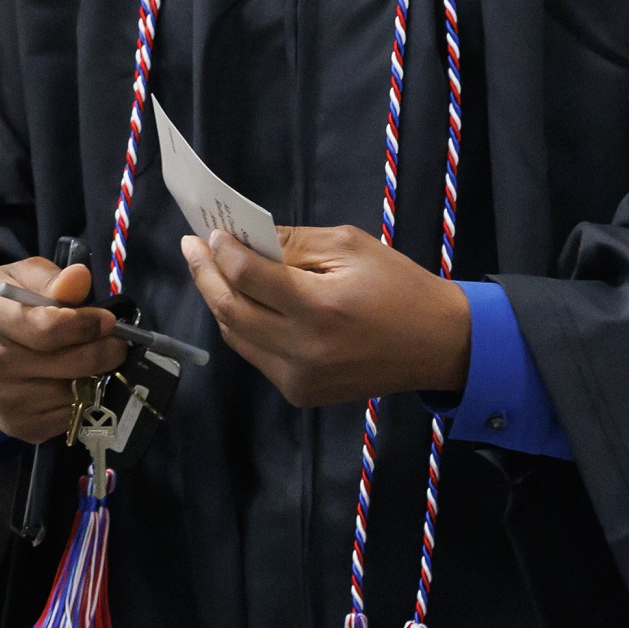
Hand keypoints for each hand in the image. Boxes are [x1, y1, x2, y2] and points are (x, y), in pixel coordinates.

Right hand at [0, 260, 124, 442]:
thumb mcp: (21, 277)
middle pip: (69, 365)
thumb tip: (80, 278)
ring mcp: (2, 399)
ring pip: (74, 394)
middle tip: (116, 344)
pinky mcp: (17, 426)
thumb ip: (52, 279)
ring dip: (94, 379)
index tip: (109, 321)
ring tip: (94, 362)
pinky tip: (75, 383)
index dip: (87, 325)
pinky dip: (81, 401)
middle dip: (104, 353)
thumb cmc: (3, 306)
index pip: (48, 328)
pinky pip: (69, 418)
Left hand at [179, 225, 470, 407]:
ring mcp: (298, 378)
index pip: (247, 277)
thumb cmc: (398, 286)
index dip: (222, 251)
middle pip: (229, 310)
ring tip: (211, 272)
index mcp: (317, 308)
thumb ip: (293, 242)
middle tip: (192, 247)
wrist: (437, 345)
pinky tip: (244, 304)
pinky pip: (256, 356)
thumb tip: (244, 239)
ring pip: (236, 337)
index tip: (211, 233)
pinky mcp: (301, 394)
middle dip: (205, 275)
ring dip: (218, 302)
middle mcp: (301, 349)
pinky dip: (243, 328)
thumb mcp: (350, 246)